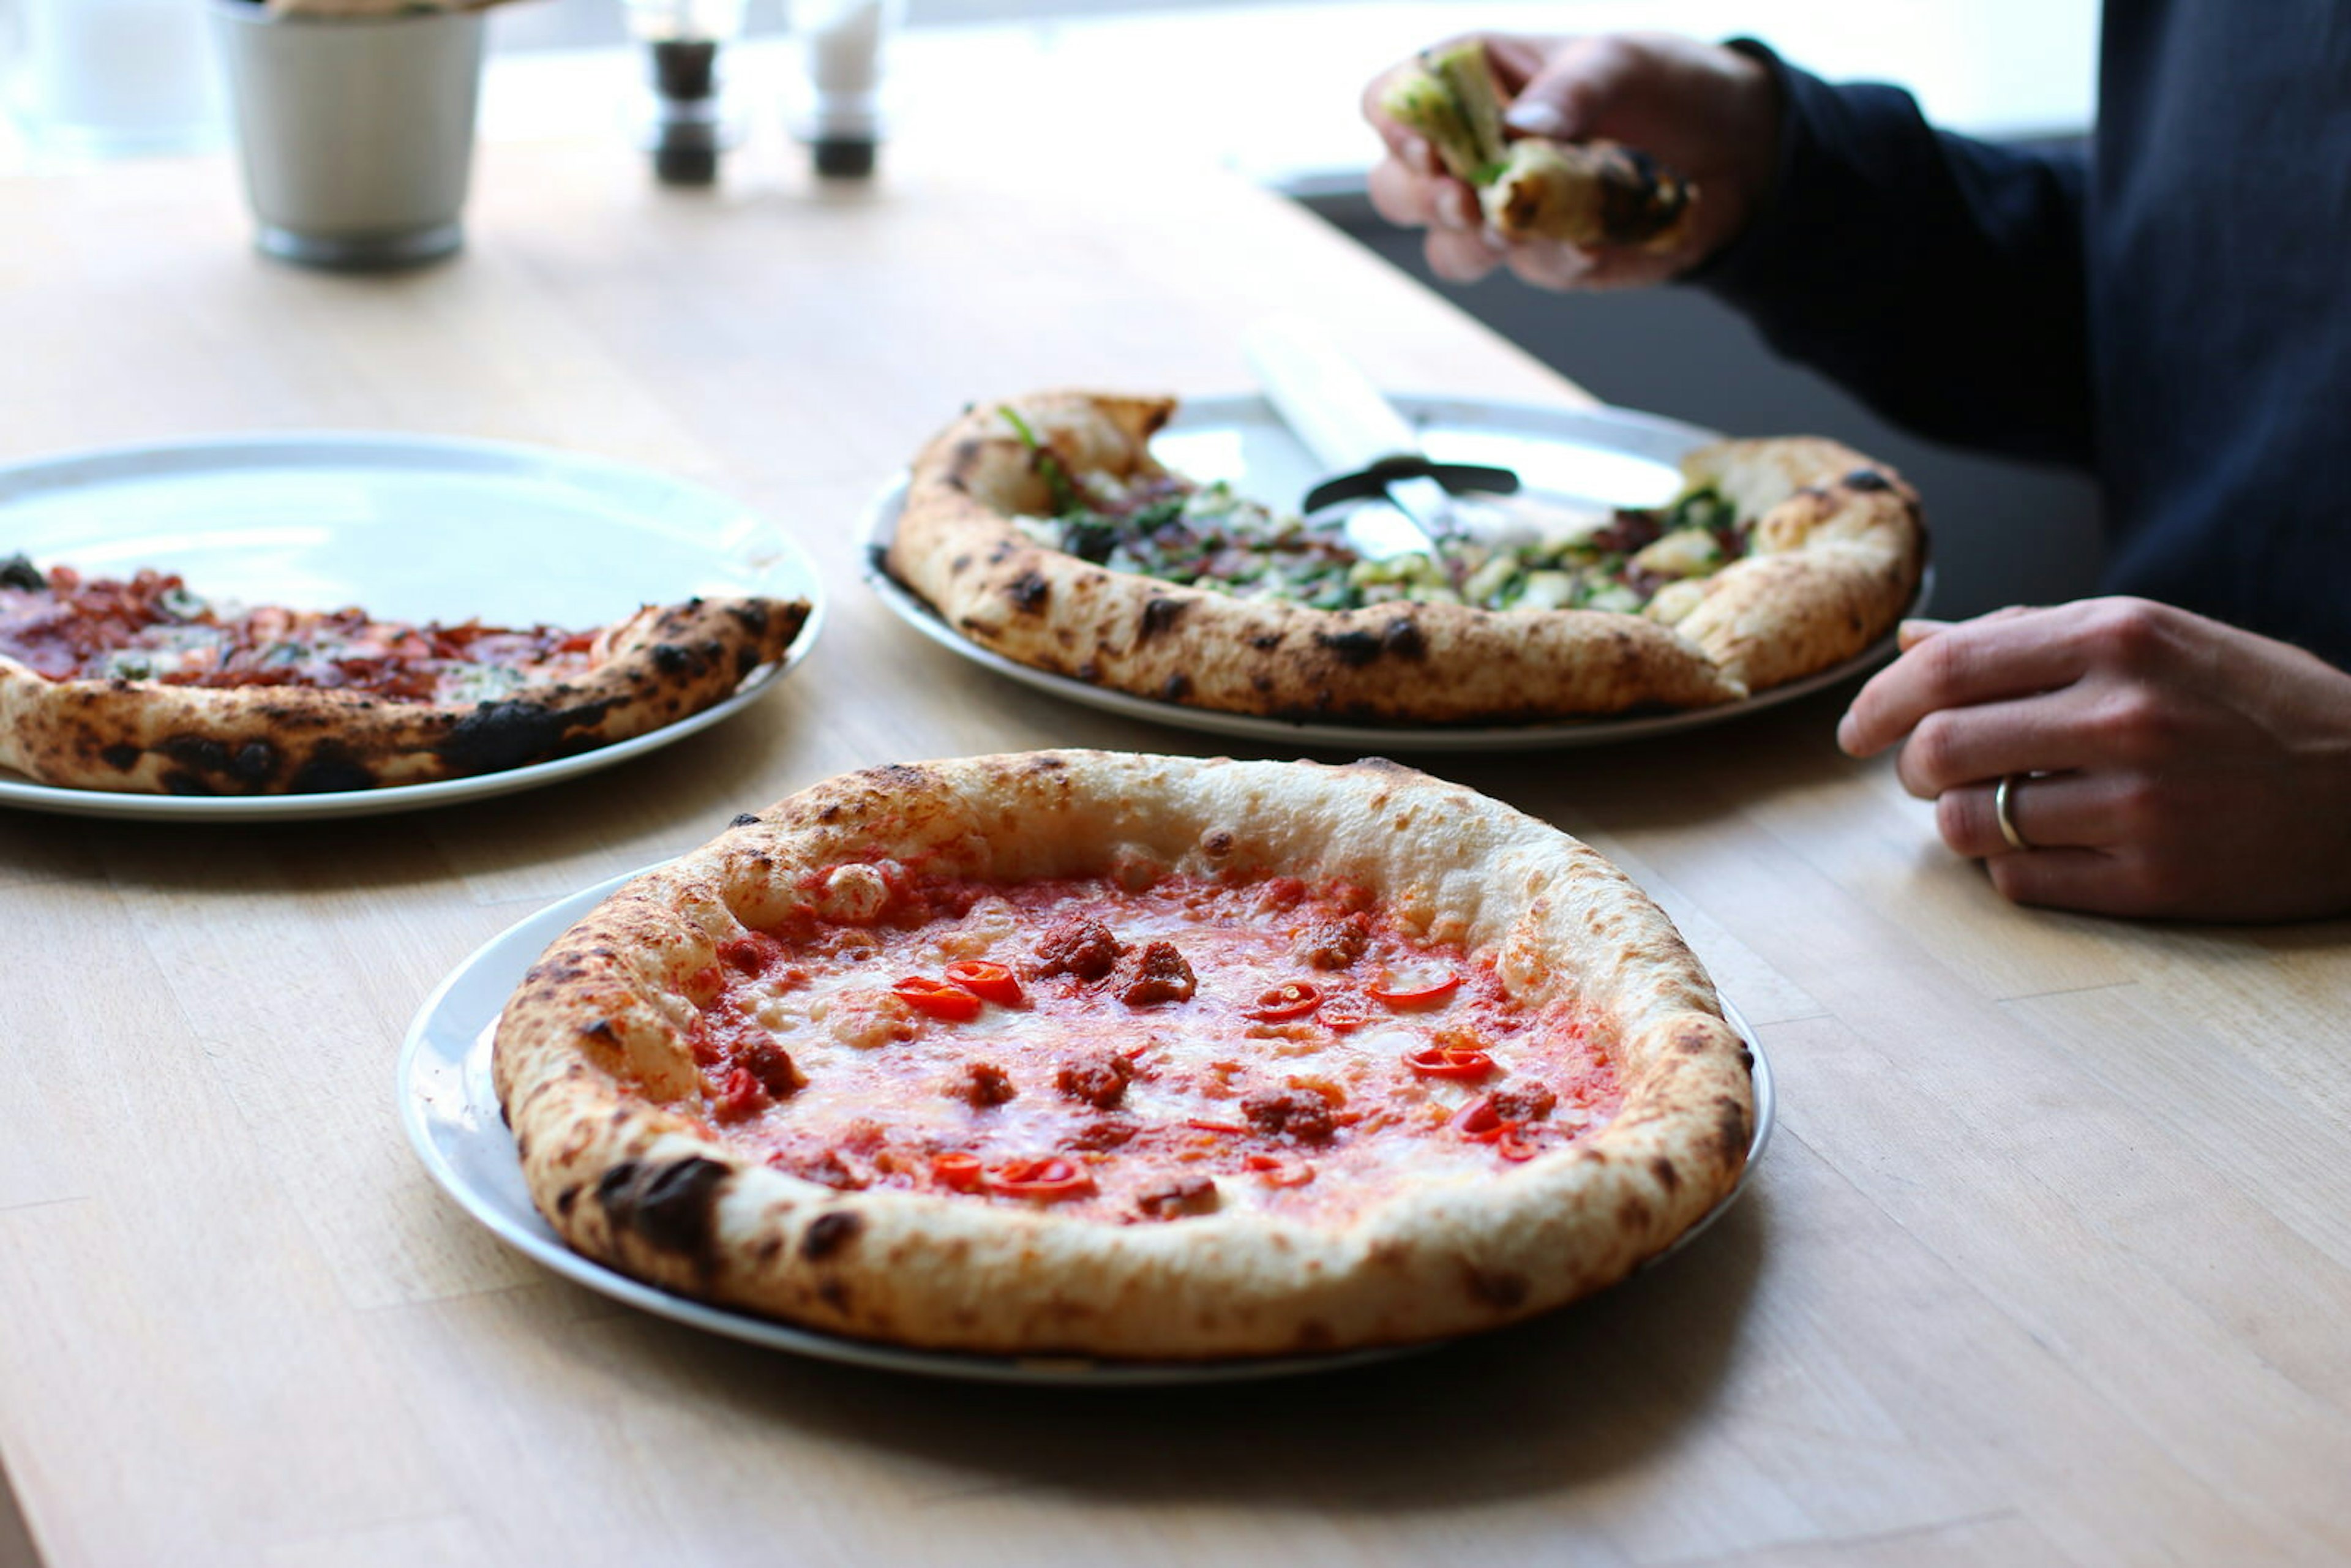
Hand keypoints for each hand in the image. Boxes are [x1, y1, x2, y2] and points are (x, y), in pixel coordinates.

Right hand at [1362, 33, 1779, 289]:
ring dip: (1471, 244)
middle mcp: (1473, 151)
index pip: (1393, 100)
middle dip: (1423, 199)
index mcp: (1474, 84)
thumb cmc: (1662, 85)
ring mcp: (1504, 211)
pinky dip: (1555, 259)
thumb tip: (1522, 127)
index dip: (1395, 125)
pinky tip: (1590, 241)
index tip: (1427, 145)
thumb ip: (1571, 88)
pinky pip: (1529, 269)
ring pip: (1446, 246)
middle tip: (1465, 199)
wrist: (1733, 148)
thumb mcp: (1622, 61)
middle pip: (1397, 187)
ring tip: (1513, 229)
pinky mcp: (1546, 255)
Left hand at [1838, 599, 2350, 919]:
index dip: (1879, 703)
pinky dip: (2006, 868)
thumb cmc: (2249, 701)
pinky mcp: (2156, 881)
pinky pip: (2019, 882)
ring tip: (1986, 809)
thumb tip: (1913, 644)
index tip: (1856, 730)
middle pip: (1939, 749)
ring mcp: (2142, 804)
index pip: (1945, 669)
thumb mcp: (2152, 635)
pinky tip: (2040, 847)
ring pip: (1967, 825)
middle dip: (1908, 767)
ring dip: (1953, 821)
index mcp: (2118, 636)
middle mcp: (2126, 715)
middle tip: (1922, 774)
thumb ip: (2027, 636)